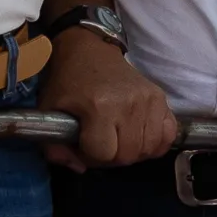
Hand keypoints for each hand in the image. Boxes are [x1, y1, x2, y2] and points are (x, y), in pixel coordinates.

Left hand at [38, 28, 177, 171]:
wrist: (89, 49)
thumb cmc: (68, 81)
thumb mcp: (49, 111)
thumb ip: (54, 148)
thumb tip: (80, 168)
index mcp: (99, 107)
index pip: (103, 154)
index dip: (89, 156)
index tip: (82, 143)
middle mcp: (128, 104)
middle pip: (128, 155)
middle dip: (111, 157)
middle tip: (101, 143)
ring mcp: (148, 100)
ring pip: (148, 149)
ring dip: (133, 152)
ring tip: (119, 139)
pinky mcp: (160, 96)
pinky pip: (168, 134)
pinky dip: (156, 143)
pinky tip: (141, 137)